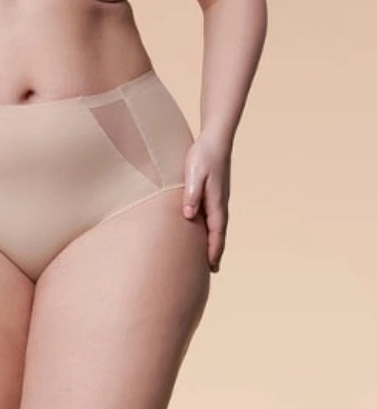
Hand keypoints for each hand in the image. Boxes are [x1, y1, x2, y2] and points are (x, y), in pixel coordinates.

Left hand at [181, 132, 231, 273]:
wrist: (215, 139)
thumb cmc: (203, 155)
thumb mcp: (194, 174)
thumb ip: (192, 194)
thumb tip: (189, 216)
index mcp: (216, 201)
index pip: (216, 232)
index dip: (214, 250)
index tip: (211, 266)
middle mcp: (220, 202)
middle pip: (219, 232)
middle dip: (216, 250)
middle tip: (213, 269)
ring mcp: (218, 197)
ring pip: (218, 224)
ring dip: (215, 240)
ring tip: (210, 255)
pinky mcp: (215, 191)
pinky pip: (214, 215)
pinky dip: (212, 228)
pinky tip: (206, 228)